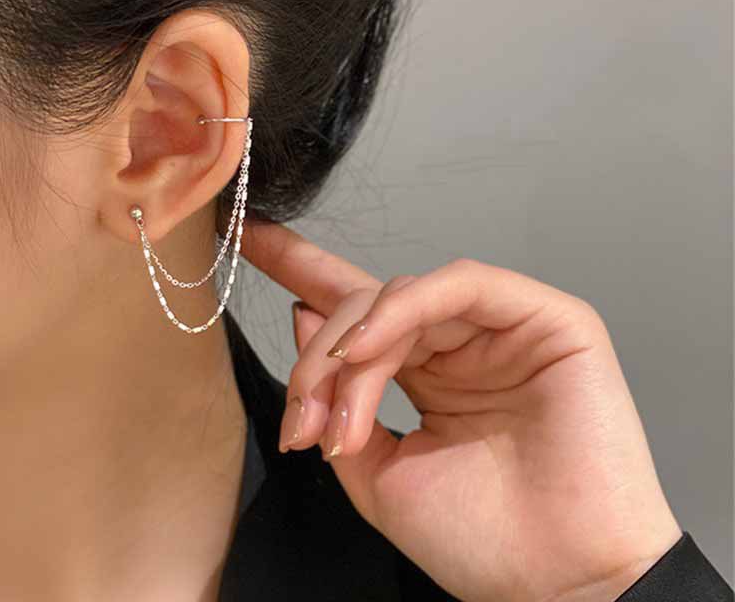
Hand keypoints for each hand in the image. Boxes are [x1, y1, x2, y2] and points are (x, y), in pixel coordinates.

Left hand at [239, 221, 681, 601]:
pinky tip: (366, 349)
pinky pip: (461, 284)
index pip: (360, 310)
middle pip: (368, 306)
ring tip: (333, 415)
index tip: (247, 238)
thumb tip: (303, 316)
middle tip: (299, 419)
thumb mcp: (379, 473)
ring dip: (353, 348)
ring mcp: (502, 327)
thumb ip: (340, 398)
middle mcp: (459, 344)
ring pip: (402, 296)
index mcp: (427, 374)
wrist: (559, 586)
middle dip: (319, 356)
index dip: (302, 269)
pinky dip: (404, 311)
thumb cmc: (480, 539)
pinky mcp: (547, 317)